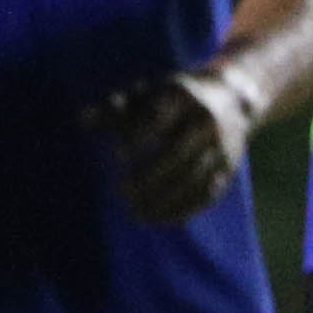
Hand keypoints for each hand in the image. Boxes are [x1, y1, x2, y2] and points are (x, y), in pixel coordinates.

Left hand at [87, 67, 252, 225]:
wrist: (231, 98)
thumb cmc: (170, 97)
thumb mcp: (144, 93)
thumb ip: (112, 108)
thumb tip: (80, 120)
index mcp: (181, 96)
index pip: (158, 117)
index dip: (137, 136)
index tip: (116, 157)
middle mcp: (205, 120)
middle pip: (178, 153)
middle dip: (149, 176)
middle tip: (123, 192)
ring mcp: (221, 145)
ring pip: (193, 178)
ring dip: (165, 199)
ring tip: (137, 212)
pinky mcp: (228, 167)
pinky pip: (207, 192)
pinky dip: (184, 209)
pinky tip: (160, 218)